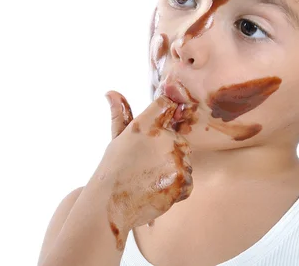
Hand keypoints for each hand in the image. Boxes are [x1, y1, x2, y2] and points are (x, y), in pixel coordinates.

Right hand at [97, 91, 193, 240]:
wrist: (111, 205)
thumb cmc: (113, 169)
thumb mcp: (117, 138)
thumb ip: (120, 113)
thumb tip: (111, 92)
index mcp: (146, 125)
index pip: (166, 104)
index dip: (165, 112)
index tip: (158, 126)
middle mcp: (163, 138)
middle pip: (178, 137)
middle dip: (168, 149)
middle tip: (147, 164)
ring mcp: (175, 160)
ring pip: (184, 160)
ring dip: (172, 168)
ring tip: (150, 178)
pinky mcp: (182, 181)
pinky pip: (188, 180)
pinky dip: (176, 186)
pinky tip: (157, 188)